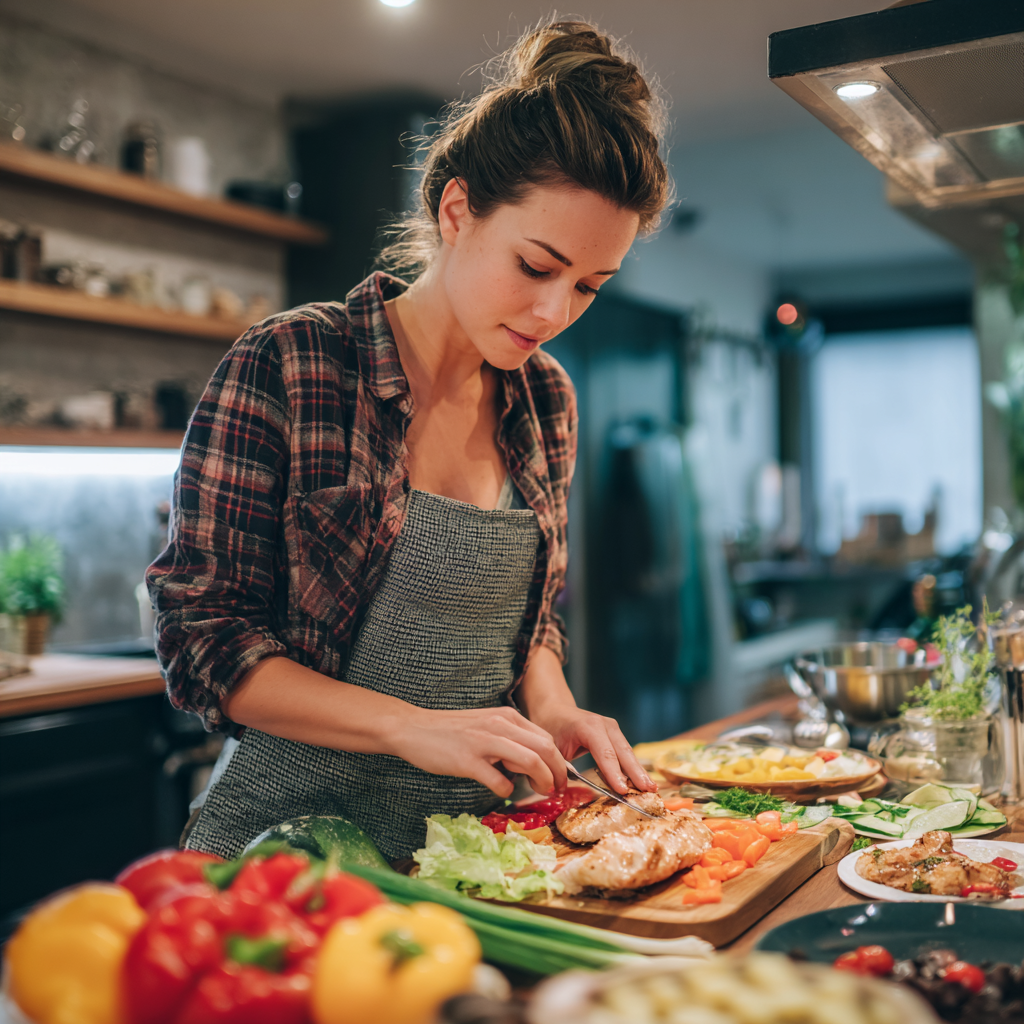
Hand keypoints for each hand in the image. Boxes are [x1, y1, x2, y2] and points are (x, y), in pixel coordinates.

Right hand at [389, 705, 567, 798]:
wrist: (413, 728)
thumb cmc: (450, 731)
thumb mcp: (486, 725)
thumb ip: (509, 738)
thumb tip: (533, 763)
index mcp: (506, 717)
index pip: (546, 739)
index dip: (558, 762)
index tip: (558, 778)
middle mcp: (499, 725)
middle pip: (545, 749)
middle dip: (557, 773)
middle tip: (556, 789)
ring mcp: (484, 742)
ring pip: (530, 761)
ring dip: (541, 781)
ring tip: (538, 792)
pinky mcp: (467, 761)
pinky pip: (499, 780)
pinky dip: (507, 790)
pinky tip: (501, 790)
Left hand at [516, 646, 655, 794]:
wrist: (554, 710)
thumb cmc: (551, 728)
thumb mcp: (552, 748)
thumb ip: (560, 767)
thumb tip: (565, 792)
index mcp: (587, 727)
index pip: (605, 753)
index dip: (614, 773)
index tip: (623, 790)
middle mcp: (604, 725)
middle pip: (623, 752)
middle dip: (636, 773)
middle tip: (648, 791)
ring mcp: (612, 728)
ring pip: (628, 752)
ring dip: (640, 772)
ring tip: (653, 789)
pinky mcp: (615, 734)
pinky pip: (625, 753)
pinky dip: (634, 768)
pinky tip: (644, 781)